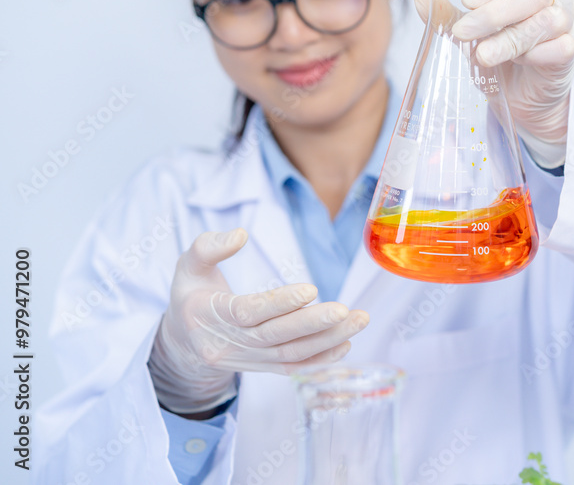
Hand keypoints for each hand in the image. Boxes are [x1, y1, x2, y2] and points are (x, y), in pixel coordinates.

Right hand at [147, 228, 368, 413]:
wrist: (183, 339)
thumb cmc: (192, 293)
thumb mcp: (188, 264)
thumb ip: (209, 246)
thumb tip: (239, 235)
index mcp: (206, 316)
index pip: (246, 312)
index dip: (279, 303)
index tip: (311, 289)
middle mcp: (226, 344)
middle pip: (274, 338)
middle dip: (313, 324)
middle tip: (346, 310)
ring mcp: (245, 360)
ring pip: (290, 355)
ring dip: (327, 340)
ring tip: (358, 321)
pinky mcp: (260, 368)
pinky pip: (292, 370)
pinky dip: (320, 360)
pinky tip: (345, 344)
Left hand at [415, 0, 573, 167]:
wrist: (522, 98)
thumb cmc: (502, 57)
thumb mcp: (472, 35)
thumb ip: (450, 17)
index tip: (466, 2)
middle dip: (494, 14)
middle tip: (464, 32)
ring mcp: (569, 21)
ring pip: (545, 21)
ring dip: (510, 39)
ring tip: (484, 55)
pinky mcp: (571, 50)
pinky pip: (559, 47)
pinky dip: (535, 55)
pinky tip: (519, 63)